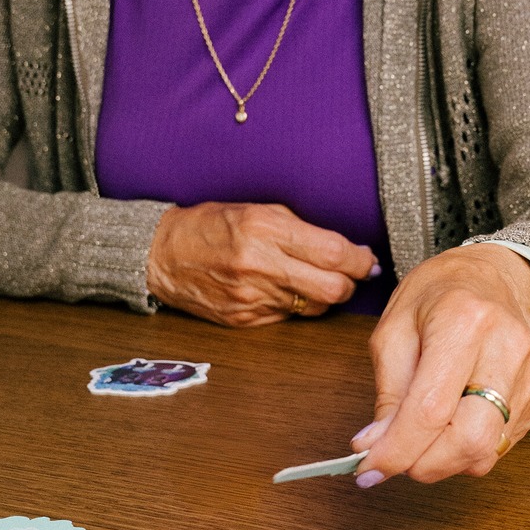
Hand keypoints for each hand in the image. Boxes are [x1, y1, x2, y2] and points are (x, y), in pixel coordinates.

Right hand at [147, 202, 376, 325]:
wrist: (162, 255)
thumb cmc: (211, 226)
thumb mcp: (257, 210)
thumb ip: (301, 229)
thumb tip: (347, 249)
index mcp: (265, 230)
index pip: (334, 253)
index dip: (361, 260)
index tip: (368, 259)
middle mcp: (260, 265)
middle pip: (333, 289)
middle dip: (351, 283)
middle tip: (352, 274)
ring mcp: (251, 297)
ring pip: (314, 307)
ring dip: (325, 296)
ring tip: (316, 280)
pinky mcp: (244, 320)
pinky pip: (288, 317)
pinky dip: (294, 305)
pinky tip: (284, 290)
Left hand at [351, 245, 529, 484]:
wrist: (493, 275)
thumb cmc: (439, 295)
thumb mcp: (394, 330)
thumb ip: (388, 393)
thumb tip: (376, 448)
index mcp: (464, 320)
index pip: (430, 409)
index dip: (396, 450)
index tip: (369, 469)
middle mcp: (506, 347)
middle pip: (471, 440)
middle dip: (426, 465)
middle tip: (397, 459)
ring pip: (487, 451)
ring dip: (446, 459)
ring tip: (423, 435)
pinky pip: (501, 444)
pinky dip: (468, 447)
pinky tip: (453, 420)